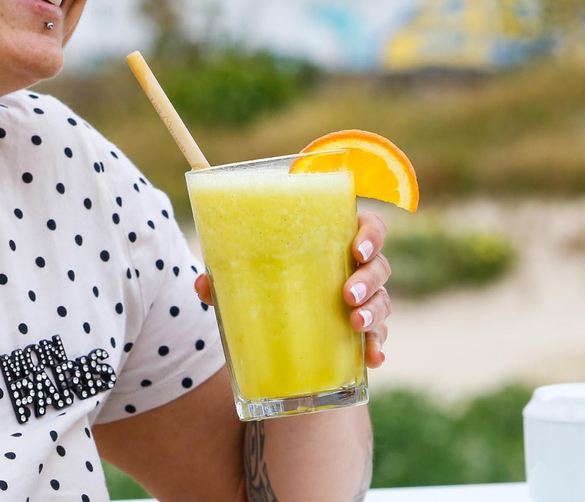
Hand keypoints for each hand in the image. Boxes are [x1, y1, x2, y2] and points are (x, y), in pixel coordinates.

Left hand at [192, 209, 392, 368]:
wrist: (278, 330)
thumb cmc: (270, 287)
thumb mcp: (247, 280)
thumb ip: (224, 280)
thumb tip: (201, 285)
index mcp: (336, 242)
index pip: (369, 226)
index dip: (370, 234)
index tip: (355, 249)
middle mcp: (357, 269)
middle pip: (379, 265)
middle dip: (368, 279)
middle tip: (346, 295)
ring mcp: (365, 301)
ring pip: (383, 300)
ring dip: (374, 311)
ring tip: (355, 324)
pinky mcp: (365, 333)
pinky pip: (380, 338)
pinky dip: (378, 347)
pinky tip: (373, 358)